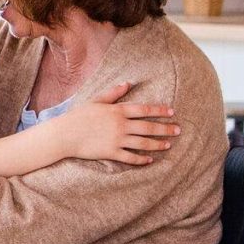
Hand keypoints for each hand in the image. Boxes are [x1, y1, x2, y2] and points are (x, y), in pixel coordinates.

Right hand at [59, 81, 180, 165]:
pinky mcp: (111, 153)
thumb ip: (113, 93)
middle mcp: (120, 125)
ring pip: (143, 143)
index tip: (171, 112)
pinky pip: (130, 157)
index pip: (144, 109)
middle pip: (148, 127)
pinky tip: (149, 160)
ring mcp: (117, 140)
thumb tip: (127, 83)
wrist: (65, 134)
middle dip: (165, 128)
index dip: (159, 110)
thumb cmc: (79, 116)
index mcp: (118, 111)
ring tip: (168, 145)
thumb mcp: (96, 100)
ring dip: (157, 144)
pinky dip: (141, 159)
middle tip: (178, 130)